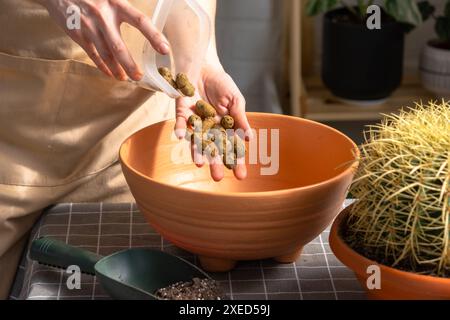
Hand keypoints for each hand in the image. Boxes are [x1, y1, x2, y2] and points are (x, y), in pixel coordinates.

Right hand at [38, 0, 169, 79]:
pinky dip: (102, 66)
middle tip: (138, 77)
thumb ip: (125, 8)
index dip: (154, 36)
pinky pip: (92, 54)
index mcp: (116, 3)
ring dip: (116, 69)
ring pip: (106, 54)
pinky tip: (110, 73)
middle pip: (119, 47)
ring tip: (125, 78)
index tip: (165, 50)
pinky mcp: (77, 34)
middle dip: (130, 65)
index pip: (140, 21)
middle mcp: (103, 16)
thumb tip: (144, 22)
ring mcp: (89, 27)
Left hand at [174, 65, 251, 181]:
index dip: (236, 161)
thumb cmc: (222, 84)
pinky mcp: (182, 112)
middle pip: (213, 149)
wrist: (204, 66)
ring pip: (196, 140)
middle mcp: (209, 128)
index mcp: (224, 128)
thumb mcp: (235, 100)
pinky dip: (180, 128)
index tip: (240, 175)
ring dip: (197, 152)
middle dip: (215, 163)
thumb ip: (240, 118)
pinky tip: (181, 136)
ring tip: (200, 164)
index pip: (231, 148)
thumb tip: (249, 138)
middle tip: (218, 178)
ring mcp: (195, 122)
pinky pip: (180, 122)